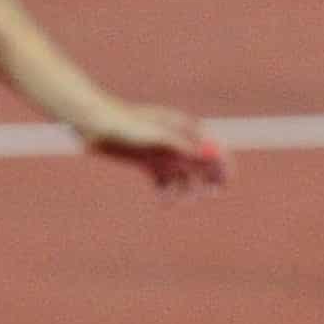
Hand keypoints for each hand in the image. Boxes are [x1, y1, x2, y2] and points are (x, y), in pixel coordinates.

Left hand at [81, 101, 229, 196]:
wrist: (95, 124)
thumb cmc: (125, 124)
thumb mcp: (156, 135)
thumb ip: (181, 145)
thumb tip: (206, 156)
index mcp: (181, 127)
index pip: (211, 144)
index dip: (222, 162)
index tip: (227, 181)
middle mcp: (174, 140)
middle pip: (201, 163)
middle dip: (207, 179)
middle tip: (209, 194)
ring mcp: (162, 152)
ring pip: (182, 176)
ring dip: (183, 190)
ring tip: (173, 200)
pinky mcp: (148, 163)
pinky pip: (164, 182)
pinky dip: (166, 192)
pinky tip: (161, 199)